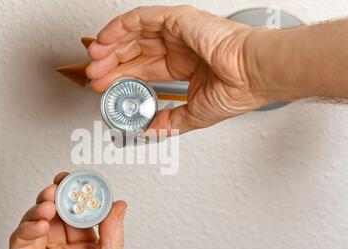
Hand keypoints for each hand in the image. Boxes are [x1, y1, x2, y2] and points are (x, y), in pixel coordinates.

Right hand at [8, 172, 127, 248]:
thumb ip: (112, 237)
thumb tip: (119, 206)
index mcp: (84, 247)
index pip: (79, 214)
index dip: (77, 195)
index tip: (78, 180)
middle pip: (55, 214)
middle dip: (56, 197)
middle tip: (59, 185)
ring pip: (36, 222)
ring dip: (40, 209)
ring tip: (49, 204)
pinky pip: (20, 242)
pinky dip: (26, 229)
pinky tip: (39, 224)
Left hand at [86, 5, 266, 133]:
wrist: (252, 75)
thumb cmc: (237, 90)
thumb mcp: (193, 114)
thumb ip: (169, 122)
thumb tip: (149, 132)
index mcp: (183, 66)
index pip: (143, 70)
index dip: (121, 78)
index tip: (104, 87)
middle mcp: (178, 47)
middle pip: (134, 52)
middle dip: (111, 65)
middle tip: (94, 76)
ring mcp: (177, 32)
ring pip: (133, 34)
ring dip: (111, 46)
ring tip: (95, 60)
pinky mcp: (177, 19)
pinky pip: (140, 18)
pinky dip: (119, 27)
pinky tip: (105, 40)